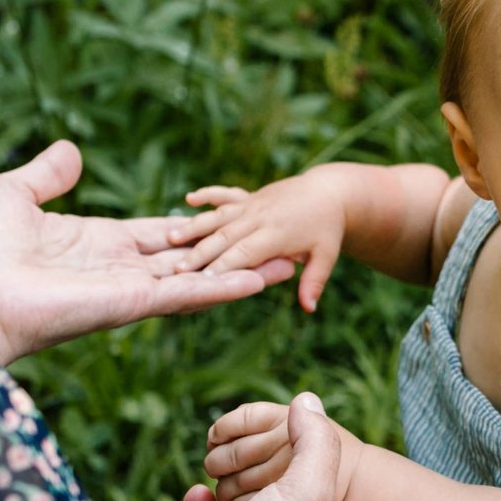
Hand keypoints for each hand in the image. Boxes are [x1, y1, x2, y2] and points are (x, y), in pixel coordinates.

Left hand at [0, 141, 296, 364]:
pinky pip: (184, 294)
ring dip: (239, 274)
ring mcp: (127, 290)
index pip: (154, 235)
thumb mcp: (12, 194)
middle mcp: (117, 270)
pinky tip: (259, 282)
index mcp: (94, 244)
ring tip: (283, 265)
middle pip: (186, 260)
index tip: (225, 220)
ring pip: (196, 279)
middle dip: (228, 253)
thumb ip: (47, 174)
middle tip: (273, 245)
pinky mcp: (129, 304)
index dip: (190, 227)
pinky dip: (223, 289)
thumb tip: (70, 151)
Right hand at [172, 171, 350, 313]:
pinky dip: (208, 195)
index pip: (244, 253)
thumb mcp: (326, 256)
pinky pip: (225, 194)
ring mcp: (253, 204)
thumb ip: (313, 281)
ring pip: (218, 216)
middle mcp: (260, 217)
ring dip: (194, 226)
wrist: (330, 192)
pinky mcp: (249, 196)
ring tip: (170, 238)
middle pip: (224, 237)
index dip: (223, 266)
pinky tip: (190, 199)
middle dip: (199, 253)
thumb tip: (309, 308)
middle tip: (175, 270)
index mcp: (276, 234)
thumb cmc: (327, 229)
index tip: (201, 281)